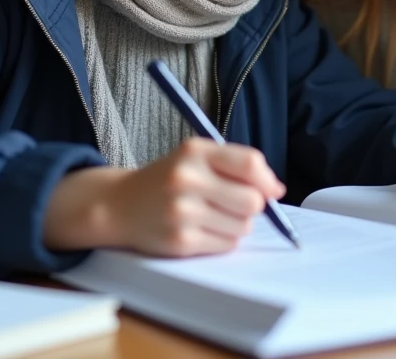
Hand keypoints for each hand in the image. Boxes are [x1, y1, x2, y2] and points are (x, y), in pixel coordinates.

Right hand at [43, 138, 283, 255]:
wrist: (119, 205)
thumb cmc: (167, 179)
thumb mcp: (195, 156)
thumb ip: (236, 165)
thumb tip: (276, 190)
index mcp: (194, 151)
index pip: (250, 163)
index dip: (267, 180)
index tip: (271, 189)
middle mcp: (186, 179)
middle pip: (252, 201)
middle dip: (253, 205)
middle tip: (234, 203)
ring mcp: (182, 212)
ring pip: (243, 226)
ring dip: (237, 224)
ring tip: (213, 215)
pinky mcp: (180, 242)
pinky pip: (227, 245)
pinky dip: (223, 239)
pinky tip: (202, 229)